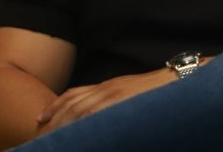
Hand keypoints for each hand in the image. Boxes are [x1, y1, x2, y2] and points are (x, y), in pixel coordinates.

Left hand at [36, 68, 175, 134]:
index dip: (55, 107)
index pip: (73, 96)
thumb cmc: (159, 91)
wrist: (183, 81)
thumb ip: (113, 99)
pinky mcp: (123, 105)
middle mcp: (108, 90)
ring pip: (80, 114)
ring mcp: (115, 98)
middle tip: (40, 138)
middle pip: (71, 107)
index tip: (41, 121)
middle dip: (54, 123)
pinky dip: (83, 127)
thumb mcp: (130, 92)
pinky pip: (96, 118)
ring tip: (51, 142)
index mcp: (108, 87)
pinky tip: (75, 137)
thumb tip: (97, 119)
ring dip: (63, 128)